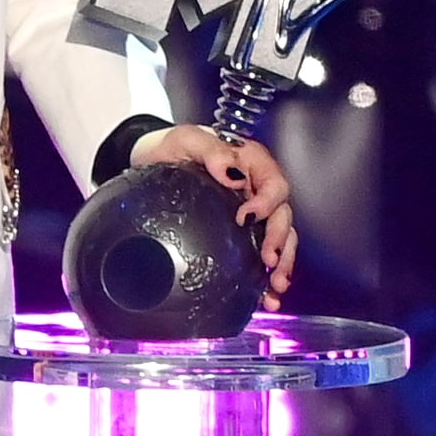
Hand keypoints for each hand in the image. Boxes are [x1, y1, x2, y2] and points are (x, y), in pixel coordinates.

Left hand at [129, 122, 296, 302]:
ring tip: (275, 286)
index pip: (274, 184)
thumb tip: (231, 172)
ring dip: (281, 264)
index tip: (247, 217)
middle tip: (269, 261)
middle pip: (282, 216)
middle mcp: (257, 188)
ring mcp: (252, 212)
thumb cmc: (172, 147)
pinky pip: (260, 254)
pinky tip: (265, 296)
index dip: (267, 203)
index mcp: (252, 163)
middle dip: (280, 241)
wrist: (153, 161)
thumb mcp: (187, 139)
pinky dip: (265, 278)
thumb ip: (212, 151)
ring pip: (280, 238)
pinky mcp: (241, 233)